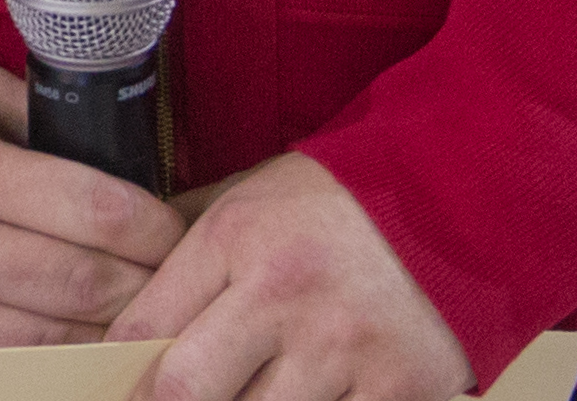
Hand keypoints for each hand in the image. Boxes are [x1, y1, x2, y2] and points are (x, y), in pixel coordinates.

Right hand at [0, 59, 184, 352]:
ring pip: (49, 345)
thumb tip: (120, 157)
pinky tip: (75, 338)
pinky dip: (46, 359)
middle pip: (83, 289)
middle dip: (145, 287)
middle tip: (177, 276)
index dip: (157, 228)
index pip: (96, 215)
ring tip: (138, 313)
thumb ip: (35, 121)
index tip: (178, 226)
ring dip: (104, 333)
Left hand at [115, 153, 472, 399]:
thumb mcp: (250, 195)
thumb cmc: (340, 202)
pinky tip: (312, 396)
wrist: (461, 198)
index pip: (142, 329)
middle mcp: (286, 296)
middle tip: (178, 400)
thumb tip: (122, 293)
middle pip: (184, 393)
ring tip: (253, 390)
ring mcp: (344, 349)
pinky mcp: (400, 391)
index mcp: (237, 240)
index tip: (116, 388)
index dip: (115, 372)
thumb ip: (188, 247)